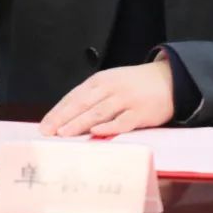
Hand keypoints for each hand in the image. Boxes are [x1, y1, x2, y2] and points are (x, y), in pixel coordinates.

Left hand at [38, 61, 173, 137]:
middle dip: (63, 118)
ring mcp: (126, 100)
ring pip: (99, 112)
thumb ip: (92, 98)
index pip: (75, 96)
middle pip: (83, 103)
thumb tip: (65, 117)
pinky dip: (109, 127)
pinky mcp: (141, 113)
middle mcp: (112, 88)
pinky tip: (96, 133)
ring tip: (64, 134)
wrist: (169, 79)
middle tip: (48, 132)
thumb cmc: (135, 85)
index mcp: (101, 80)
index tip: (44, 125)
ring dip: (80, 123)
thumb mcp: (111, 83)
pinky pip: (122, 121)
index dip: (58, 111)